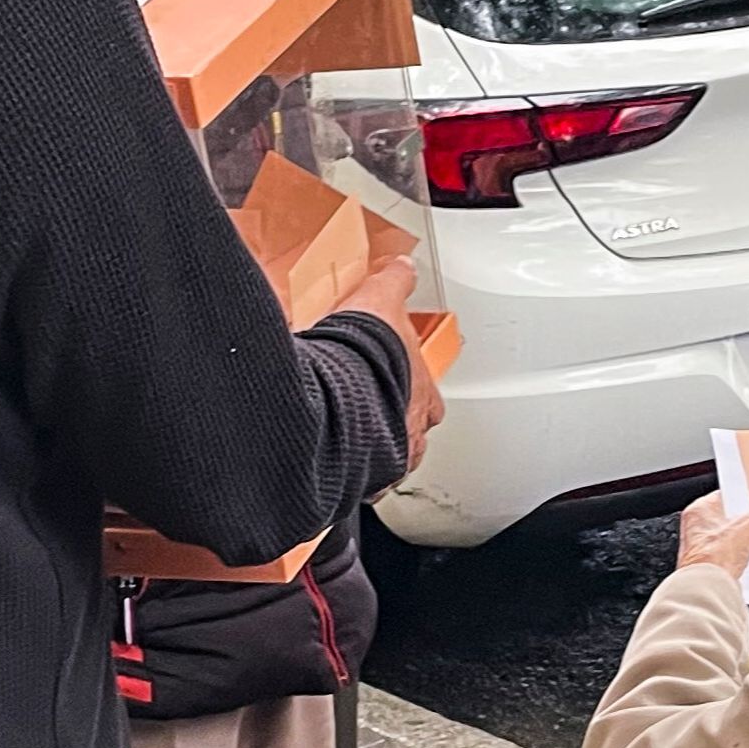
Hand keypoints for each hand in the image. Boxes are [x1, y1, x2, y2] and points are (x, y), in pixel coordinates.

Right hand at [341, 256, 445, 485]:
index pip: (427, 402)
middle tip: (362, 412)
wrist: (337, 390)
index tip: (392, 386)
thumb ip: (393, 282)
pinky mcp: (355, 478)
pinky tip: (320, 460)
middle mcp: (410, 435)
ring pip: (381, 463)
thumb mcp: (383, 300)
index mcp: (423, 399)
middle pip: (405, 435)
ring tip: (339, 439)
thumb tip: (402, 267)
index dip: (409, 392)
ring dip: (364, 453)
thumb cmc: (366, 354)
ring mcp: (385, 462)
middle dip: (388, 426)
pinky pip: (350, 481)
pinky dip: (339, 472)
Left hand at [678, 494, 748, 578]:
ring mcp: (699, 552)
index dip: (743, 499)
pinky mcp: (708, 570)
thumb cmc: (713, 557)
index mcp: (698, 511)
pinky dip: (739, 561)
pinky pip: (728, 560)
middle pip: (727, 522)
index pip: (724, 497)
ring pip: (729, 542)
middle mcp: (694, 530)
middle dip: (745, 525)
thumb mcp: (748, 528)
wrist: (708, 588)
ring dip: (743, 544)